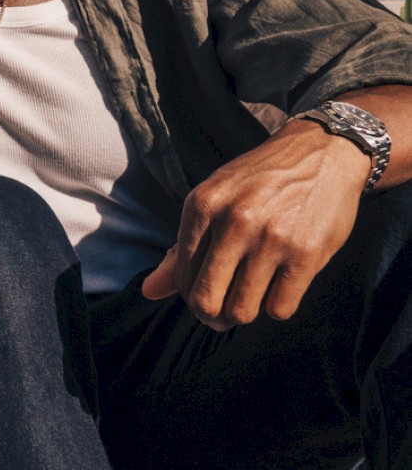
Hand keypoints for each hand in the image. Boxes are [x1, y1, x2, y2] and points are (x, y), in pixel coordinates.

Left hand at [141, 119, 370, 327]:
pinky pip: (279, 309)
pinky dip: (276, 307)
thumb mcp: (214, 199)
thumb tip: (148, 291)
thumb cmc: (259, 181)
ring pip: (242, 311)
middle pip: (206, 300)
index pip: (181, 276)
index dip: (190, 294)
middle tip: (222, 314)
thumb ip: (182, 248)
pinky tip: (278, 286)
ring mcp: (270, 239)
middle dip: (211, 315)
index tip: (206, 291)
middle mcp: (233, 221)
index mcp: (202, 204)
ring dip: (243, 313)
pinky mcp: (306, 255)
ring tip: (250, 298)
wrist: (320, 153)